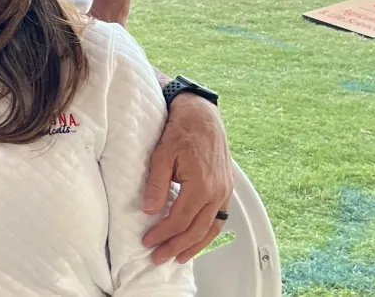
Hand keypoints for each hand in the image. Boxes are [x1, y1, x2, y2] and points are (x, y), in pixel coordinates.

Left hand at [141, 93, 232, 263]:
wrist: (202, 116)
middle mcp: (217, 192)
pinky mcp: (226, 189)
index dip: (162, 233)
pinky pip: (219, 218)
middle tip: (159, 257)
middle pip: (196, 230)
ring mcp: (224, 192)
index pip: (179, 219)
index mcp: (201, 185)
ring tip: (179, 257)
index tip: (148, 241)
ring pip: (211, 229)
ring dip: (195, 246)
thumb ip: (156, 183)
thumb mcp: (162, 154)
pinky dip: (208, 233)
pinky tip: (197, 239)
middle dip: (176, 246)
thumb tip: (149, 209)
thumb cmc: (181, 131)